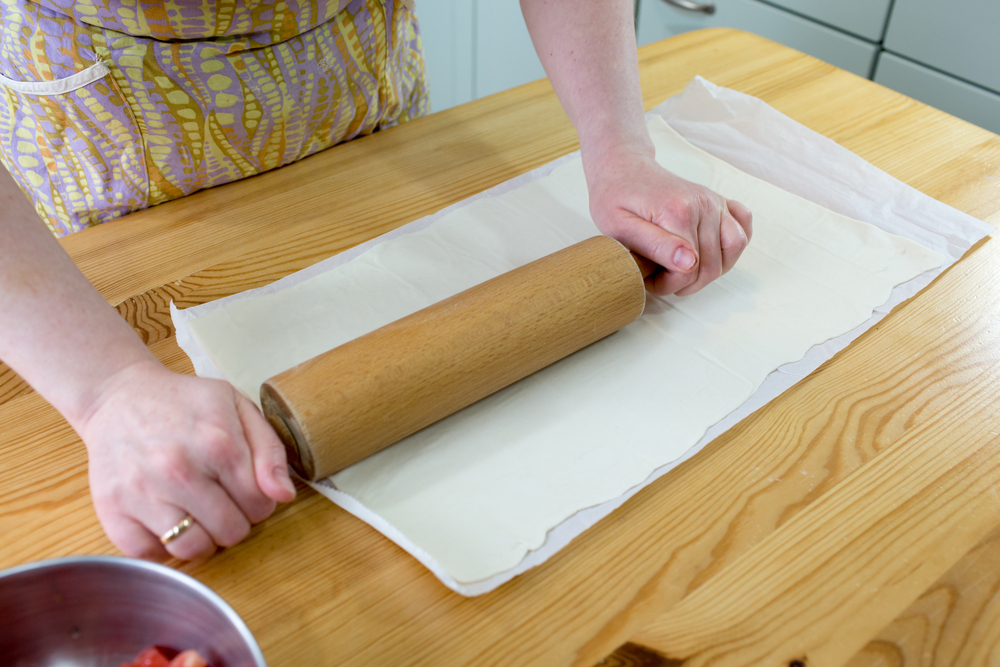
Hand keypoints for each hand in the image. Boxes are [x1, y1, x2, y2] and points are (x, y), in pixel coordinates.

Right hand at [75, 360, 295, 560]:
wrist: (118, 396)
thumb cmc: (184, 403)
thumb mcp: (238, 408)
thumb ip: (269, 451)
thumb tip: (284, 495)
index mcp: (219, 444)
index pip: (260, 505)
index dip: (259, 502)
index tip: (244, 490)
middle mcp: (180, 471)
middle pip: (231, 532)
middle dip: (234, 521)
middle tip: (220, 501)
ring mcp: (143, 492)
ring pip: (193, 549)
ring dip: (202, 540)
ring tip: (197, 515)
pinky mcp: (112, 508)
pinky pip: (149, 554)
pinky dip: (161, 547)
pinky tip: (167, 522)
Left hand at [586, 148, 752, 295]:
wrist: (623, 169)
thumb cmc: (615, 199)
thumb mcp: (620, 227)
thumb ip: (655, 245)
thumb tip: (690, 263)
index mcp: (678, 212)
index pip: (689, 269)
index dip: (668, 284)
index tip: (648, 279)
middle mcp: (704, 205)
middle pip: (712, 265)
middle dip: (686, 282)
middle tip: (661, 279)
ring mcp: (715, 202)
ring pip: (733, 250)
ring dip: (711, 271)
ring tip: (684, 271)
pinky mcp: (720, 202)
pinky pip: (744, 227)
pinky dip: (732, 246)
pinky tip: (709, 252)